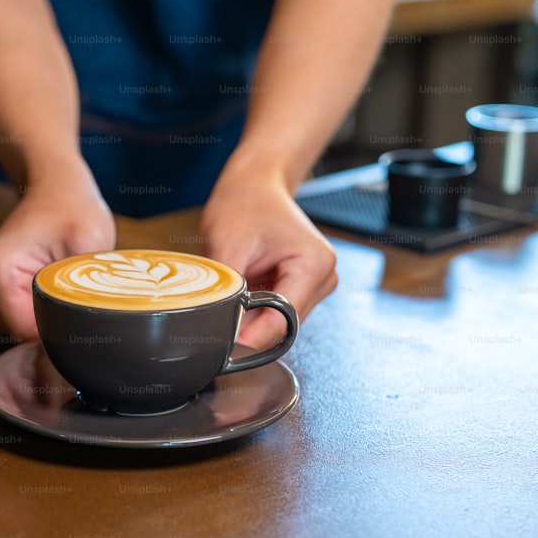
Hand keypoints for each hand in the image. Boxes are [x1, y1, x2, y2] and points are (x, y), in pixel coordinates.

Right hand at [0, 175, 114, 340]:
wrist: (56, 183)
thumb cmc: (73, 205)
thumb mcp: (90, 243)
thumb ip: (85, 288)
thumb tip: (93, 326)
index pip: (28, 332)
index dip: (61, 332)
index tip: (87, 320)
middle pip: (26, 331)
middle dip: (59, 322)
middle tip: (86, 296)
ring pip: (28, 323)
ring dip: (55, 312)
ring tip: (75, 284)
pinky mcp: (3, 287)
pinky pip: (29, 310)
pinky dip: (49, 304)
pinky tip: (64, 284)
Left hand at [199, 180, 336, 349]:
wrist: (254, 186)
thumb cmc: (245, 204)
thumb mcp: (227, 245)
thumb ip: (226, 293)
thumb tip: (218, 332)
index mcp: (315, 264)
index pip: (283, 320)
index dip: (251, 339)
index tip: (225, 352)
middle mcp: (324, 278)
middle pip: (284, 327)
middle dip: (249, 331)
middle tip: (213, 330)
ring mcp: (316, 286)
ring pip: (280, 325)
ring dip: (252, 322)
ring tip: (226, 304)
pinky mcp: (303, 290)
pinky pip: (277, 315)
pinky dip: (255, 314)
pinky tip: (238, 300)